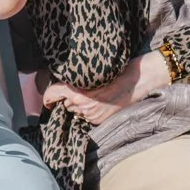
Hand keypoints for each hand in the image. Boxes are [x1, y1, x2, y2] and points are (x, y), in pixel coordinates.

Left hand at [43, 53, 167, 125]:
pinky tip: (99, 101)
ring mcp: (93, 115)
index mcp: (79, 91)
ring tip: (91, 94)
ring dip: (78, 105)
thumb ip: (78, 81)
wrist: (143, 78)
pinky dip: (89, 111)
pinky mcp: (101, 120)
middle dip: (68, 98)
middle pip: (65, 103)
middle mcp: (84, 106)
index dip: (48, 96)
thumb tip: (65, 86)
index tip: (47, 99)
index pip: (54, 94)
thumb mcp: (95, 71)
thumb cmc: (120, 69)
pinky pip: (87, 116)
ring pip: (76, 110)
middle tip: (77, 89)